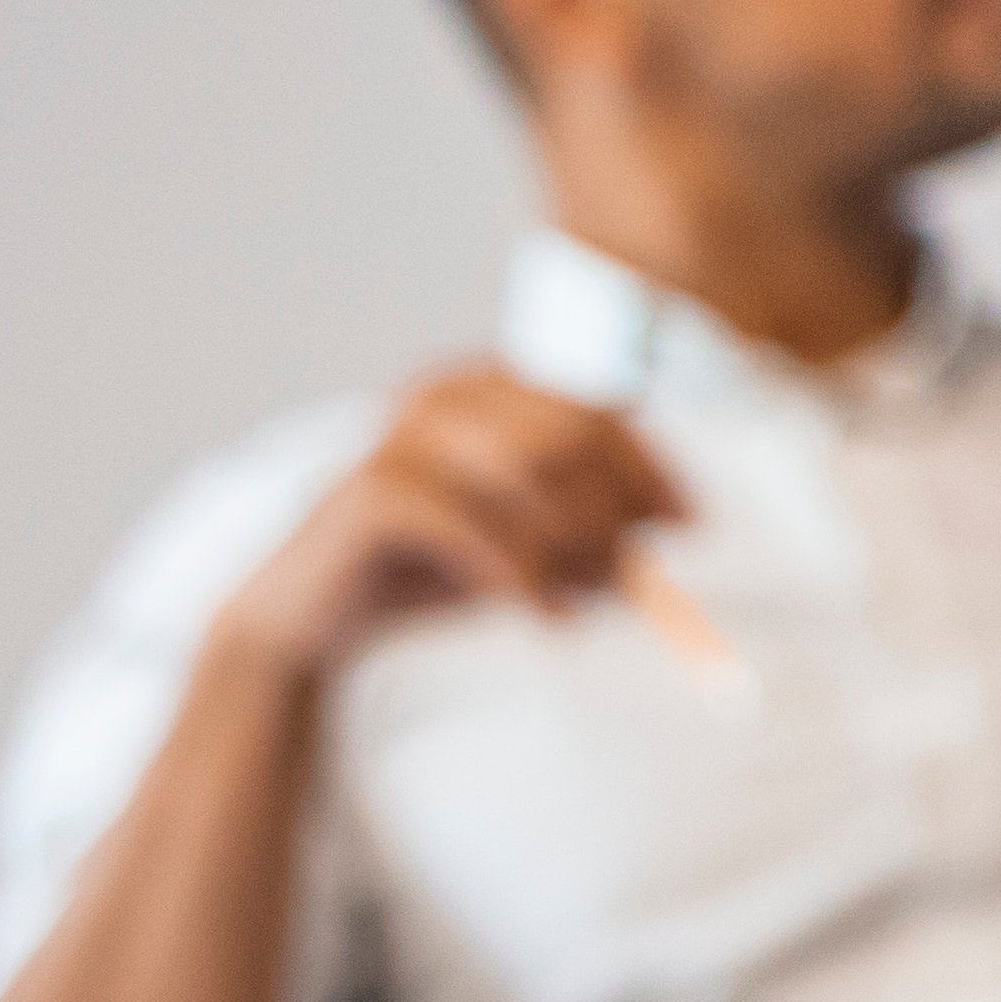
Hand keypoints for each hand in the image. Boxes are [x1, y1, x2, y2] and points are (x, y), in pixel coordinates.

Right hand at [211, 367, 685, 696]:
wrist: (310, 615)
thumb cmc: (428, 568)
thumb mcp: (525, 545)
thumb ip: (593, 530)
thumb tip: (672, 534)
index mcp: (487, 387)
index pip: (598, 407)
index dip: (652, 466)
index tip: (691, 525)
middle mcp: (447, 393)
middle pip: (573, 432)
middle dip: (618, 507)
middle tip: (634, 576)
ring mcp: (402, 434)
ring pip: (531, 472)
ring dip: (578, 543)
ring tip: (589, 601)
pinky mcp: (371, 489)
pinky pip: (476, 526)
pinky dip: (525, 575)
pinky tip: (545, 615)